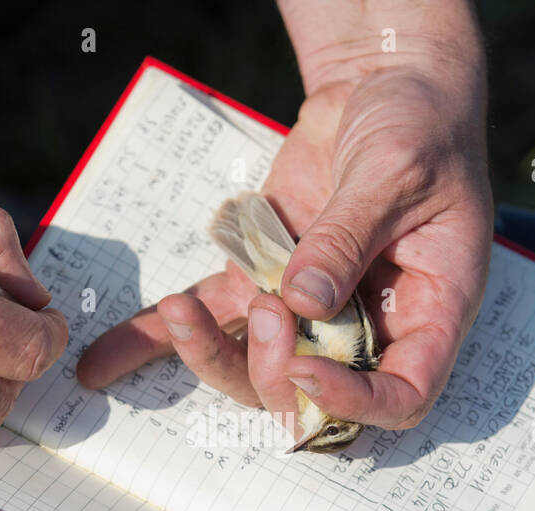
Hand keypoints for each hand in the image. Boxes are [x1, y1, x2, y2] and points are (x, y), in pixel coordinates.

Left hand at [77, 65, 492, 436]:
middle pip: (315, 393)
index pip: (401, 396)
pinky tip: (105, 363)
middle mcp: (370, 325)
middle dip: (273, 368)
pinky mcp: (261, 278)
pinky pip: (211, 319)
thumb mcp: (397, 172)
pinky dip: (159, 338)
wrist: (383, 85)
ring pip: (253, 367)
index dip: (354, 402)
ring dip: (209, 354)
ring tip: (179, 310)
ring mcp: (311, 309)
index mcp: (429, 312)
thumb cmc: (420, 126)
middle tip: (263, 309)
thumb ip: (349, 235)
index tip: (307, 367)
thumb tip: (301, 301)